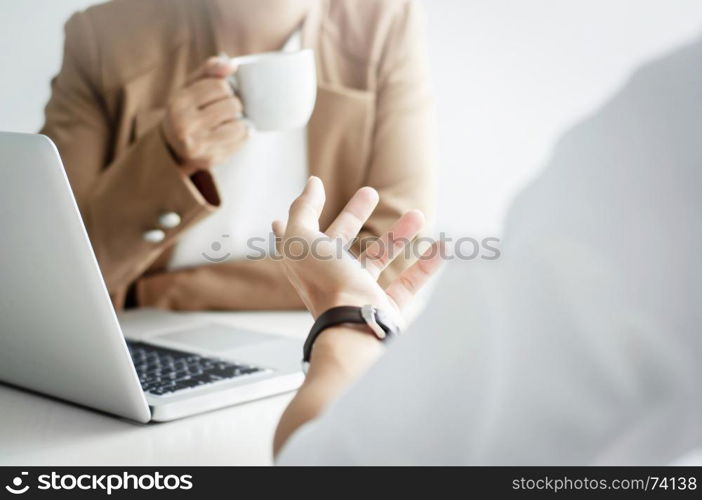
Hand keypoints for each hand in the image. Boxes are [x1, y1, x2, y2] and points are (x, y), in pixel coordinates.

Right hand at [162, 56, 247, 174]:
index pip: (220, 86)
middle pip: (232, 105)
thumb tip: (232, 65)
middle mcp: (185, 125)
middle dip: (233, 104)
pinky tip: (229, 135)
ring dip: (238, 121)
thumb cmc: (186, 110)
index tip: (220, 93)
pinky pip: (241, 142)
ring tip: (227, 122)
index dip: (225, 88)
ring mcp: (199, 145)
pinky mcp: (212, 159)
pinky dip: (241, 136)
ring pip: (239, 125)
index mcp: (178, 103)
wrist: (173, 147)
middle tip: (223, 109)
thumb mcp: (190, 87)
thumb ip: (209, 71)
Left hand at [272, 177, 443, 326]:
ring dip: (397, 235)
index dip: (301, 217)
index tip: (307, 201)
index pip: (299, 237)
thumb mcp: (302, 239)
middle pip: (341, 241)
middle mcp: (331, 278)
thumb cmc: (327, 284)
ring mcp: (359, 294)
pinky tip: (440, 247)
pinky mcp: (385, 308)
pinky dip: (425, 265)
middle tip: (370, 193)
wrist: (355, 328)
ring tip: (418, 214)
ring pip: (378, 259)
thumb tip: (312, 184)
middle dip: (354, 215)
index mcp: (307, 263)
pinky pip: (408, 284)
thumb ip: (303, 209)